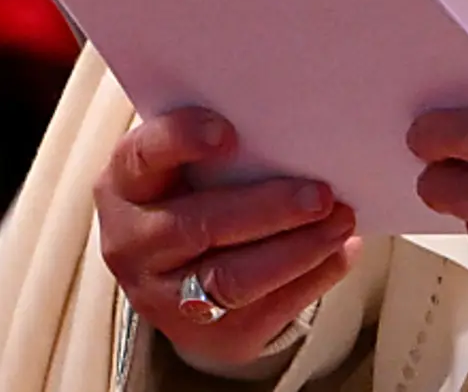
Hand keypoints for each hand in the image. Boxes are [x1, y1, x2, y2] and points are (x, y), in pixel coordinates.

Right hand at [94, 109, 361, 365]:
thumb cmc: (201, 191)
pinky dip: (312, 277)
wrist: (183, 272)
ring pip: (231, 279)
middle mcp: (132, 244)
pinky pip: (263, 310)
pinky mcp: (205, 334)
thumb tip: (303, 132)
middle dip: (267, 210)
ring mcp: (162, 297)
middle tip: (322, 194)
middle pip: (197, 227)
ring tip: (341, 221)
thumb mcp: (195, 164)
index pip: (142, 157)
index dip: (180, 141)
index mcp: (126, 185)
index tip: (228, 133)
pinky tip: (340, 251)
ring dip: (298, 249)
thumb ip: (232, 145)